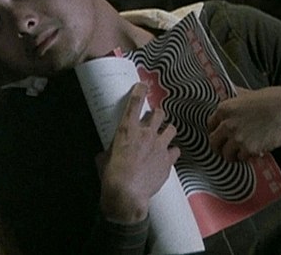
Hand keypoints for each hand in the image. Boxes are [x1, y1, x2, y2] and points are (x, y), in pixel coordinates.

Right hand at [98, 83, 179, 222]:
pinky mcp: (168, 160)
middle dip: (157, 114)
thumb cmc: (111, 177)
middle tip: (153, 120)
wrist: (127, 194)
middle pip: (159, 113)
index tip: (142, 85)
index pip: (135, 103)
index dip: (139, 91)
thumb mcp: (104, 159)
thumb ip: (109, 151)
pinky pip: (176, 150)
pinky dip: (172, 152)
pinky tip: (167, 156)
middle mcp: (145, 134)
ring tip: (163, 136)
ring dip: (167, 130)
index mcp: (127, 130)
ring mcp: (159, 146)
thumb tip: (105, 154)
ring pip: (171, 128)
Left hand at [207, 86, 280, 161]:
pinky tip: (252, 151)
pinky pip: (242, 159)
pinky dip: (246, 157)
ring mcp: (237, 138)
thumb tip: (229, 91)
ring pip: (226, 154)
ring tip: (239, 152)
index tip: (220, 134)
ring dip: (232, 154)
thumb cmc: (271, 99)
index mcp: (224, 109)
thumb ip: (235, 96)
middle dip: (219, 146)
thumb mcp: (247, 93)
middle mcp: (227, 124)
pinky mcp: (250, 149)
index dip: (215, 130)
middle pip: (213, 142)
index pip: (209, 125)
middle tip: (226, 148)